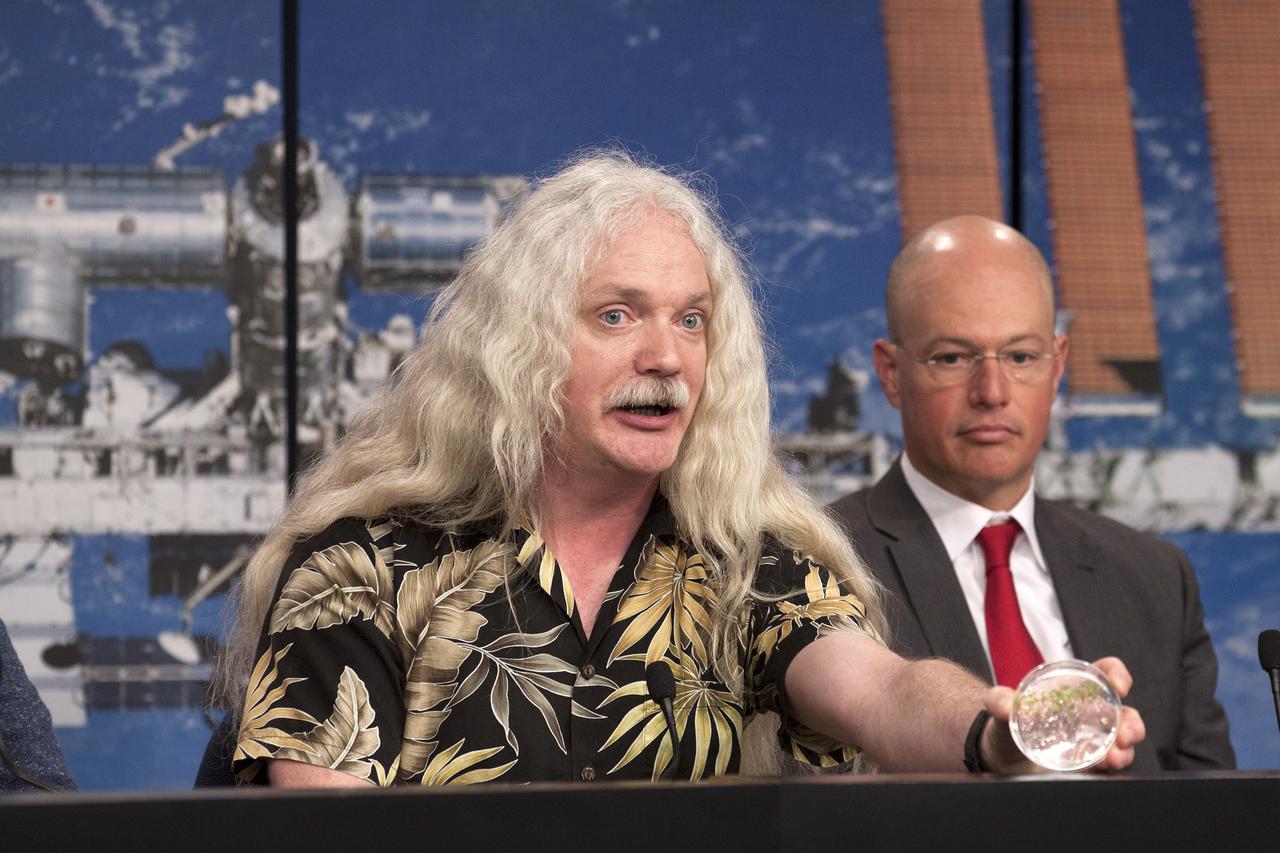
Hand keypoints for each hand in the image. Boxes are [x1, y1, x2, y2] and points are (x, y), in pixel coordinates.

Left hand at [979, 656, 1146, 772]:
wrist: (1001, 754)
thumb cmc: (1007, 721)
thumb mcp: (1000, 706)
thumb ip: (999, 701)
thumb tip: (1006, 704)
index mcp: (1074, 687)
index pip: (1104, 672)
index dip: (1118, 674)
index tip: (1120, 686)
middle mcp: (1089, 711)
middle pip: (1124, 711)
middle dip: (1132, 723)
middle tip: (1123, 737)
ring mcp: (1091, 737)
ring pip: (1123, 739)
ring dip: (1127, 748)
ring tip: (1115, 757)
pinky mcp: (1088, 759)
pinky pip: (1109, 760)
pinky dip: (1113, 763)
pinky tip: (1104, 766)